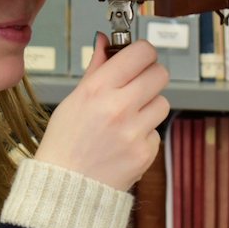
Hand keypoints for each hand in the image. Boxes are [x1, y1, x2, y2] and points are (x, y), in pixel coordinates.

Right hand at [34, 33, 169, 191]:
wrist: (66, 187)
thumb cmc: (65, 142)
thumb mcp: (73, 99)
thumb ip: (96, 68)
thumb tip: (105, 41)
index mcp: (98, 89)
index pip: (141, 53)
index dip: (144, 52)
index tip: (139, 58)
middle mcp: (118, 108)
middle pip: (160, 74)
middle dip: (151, 76)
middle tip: (138, 85)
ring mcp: (134, 132)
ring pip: (163, 102)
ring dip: (150, 106)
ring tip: (128, 117)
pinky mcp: (145, 153)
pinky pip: (157, 131)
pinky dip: (145, 134)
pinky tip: (125, 140)